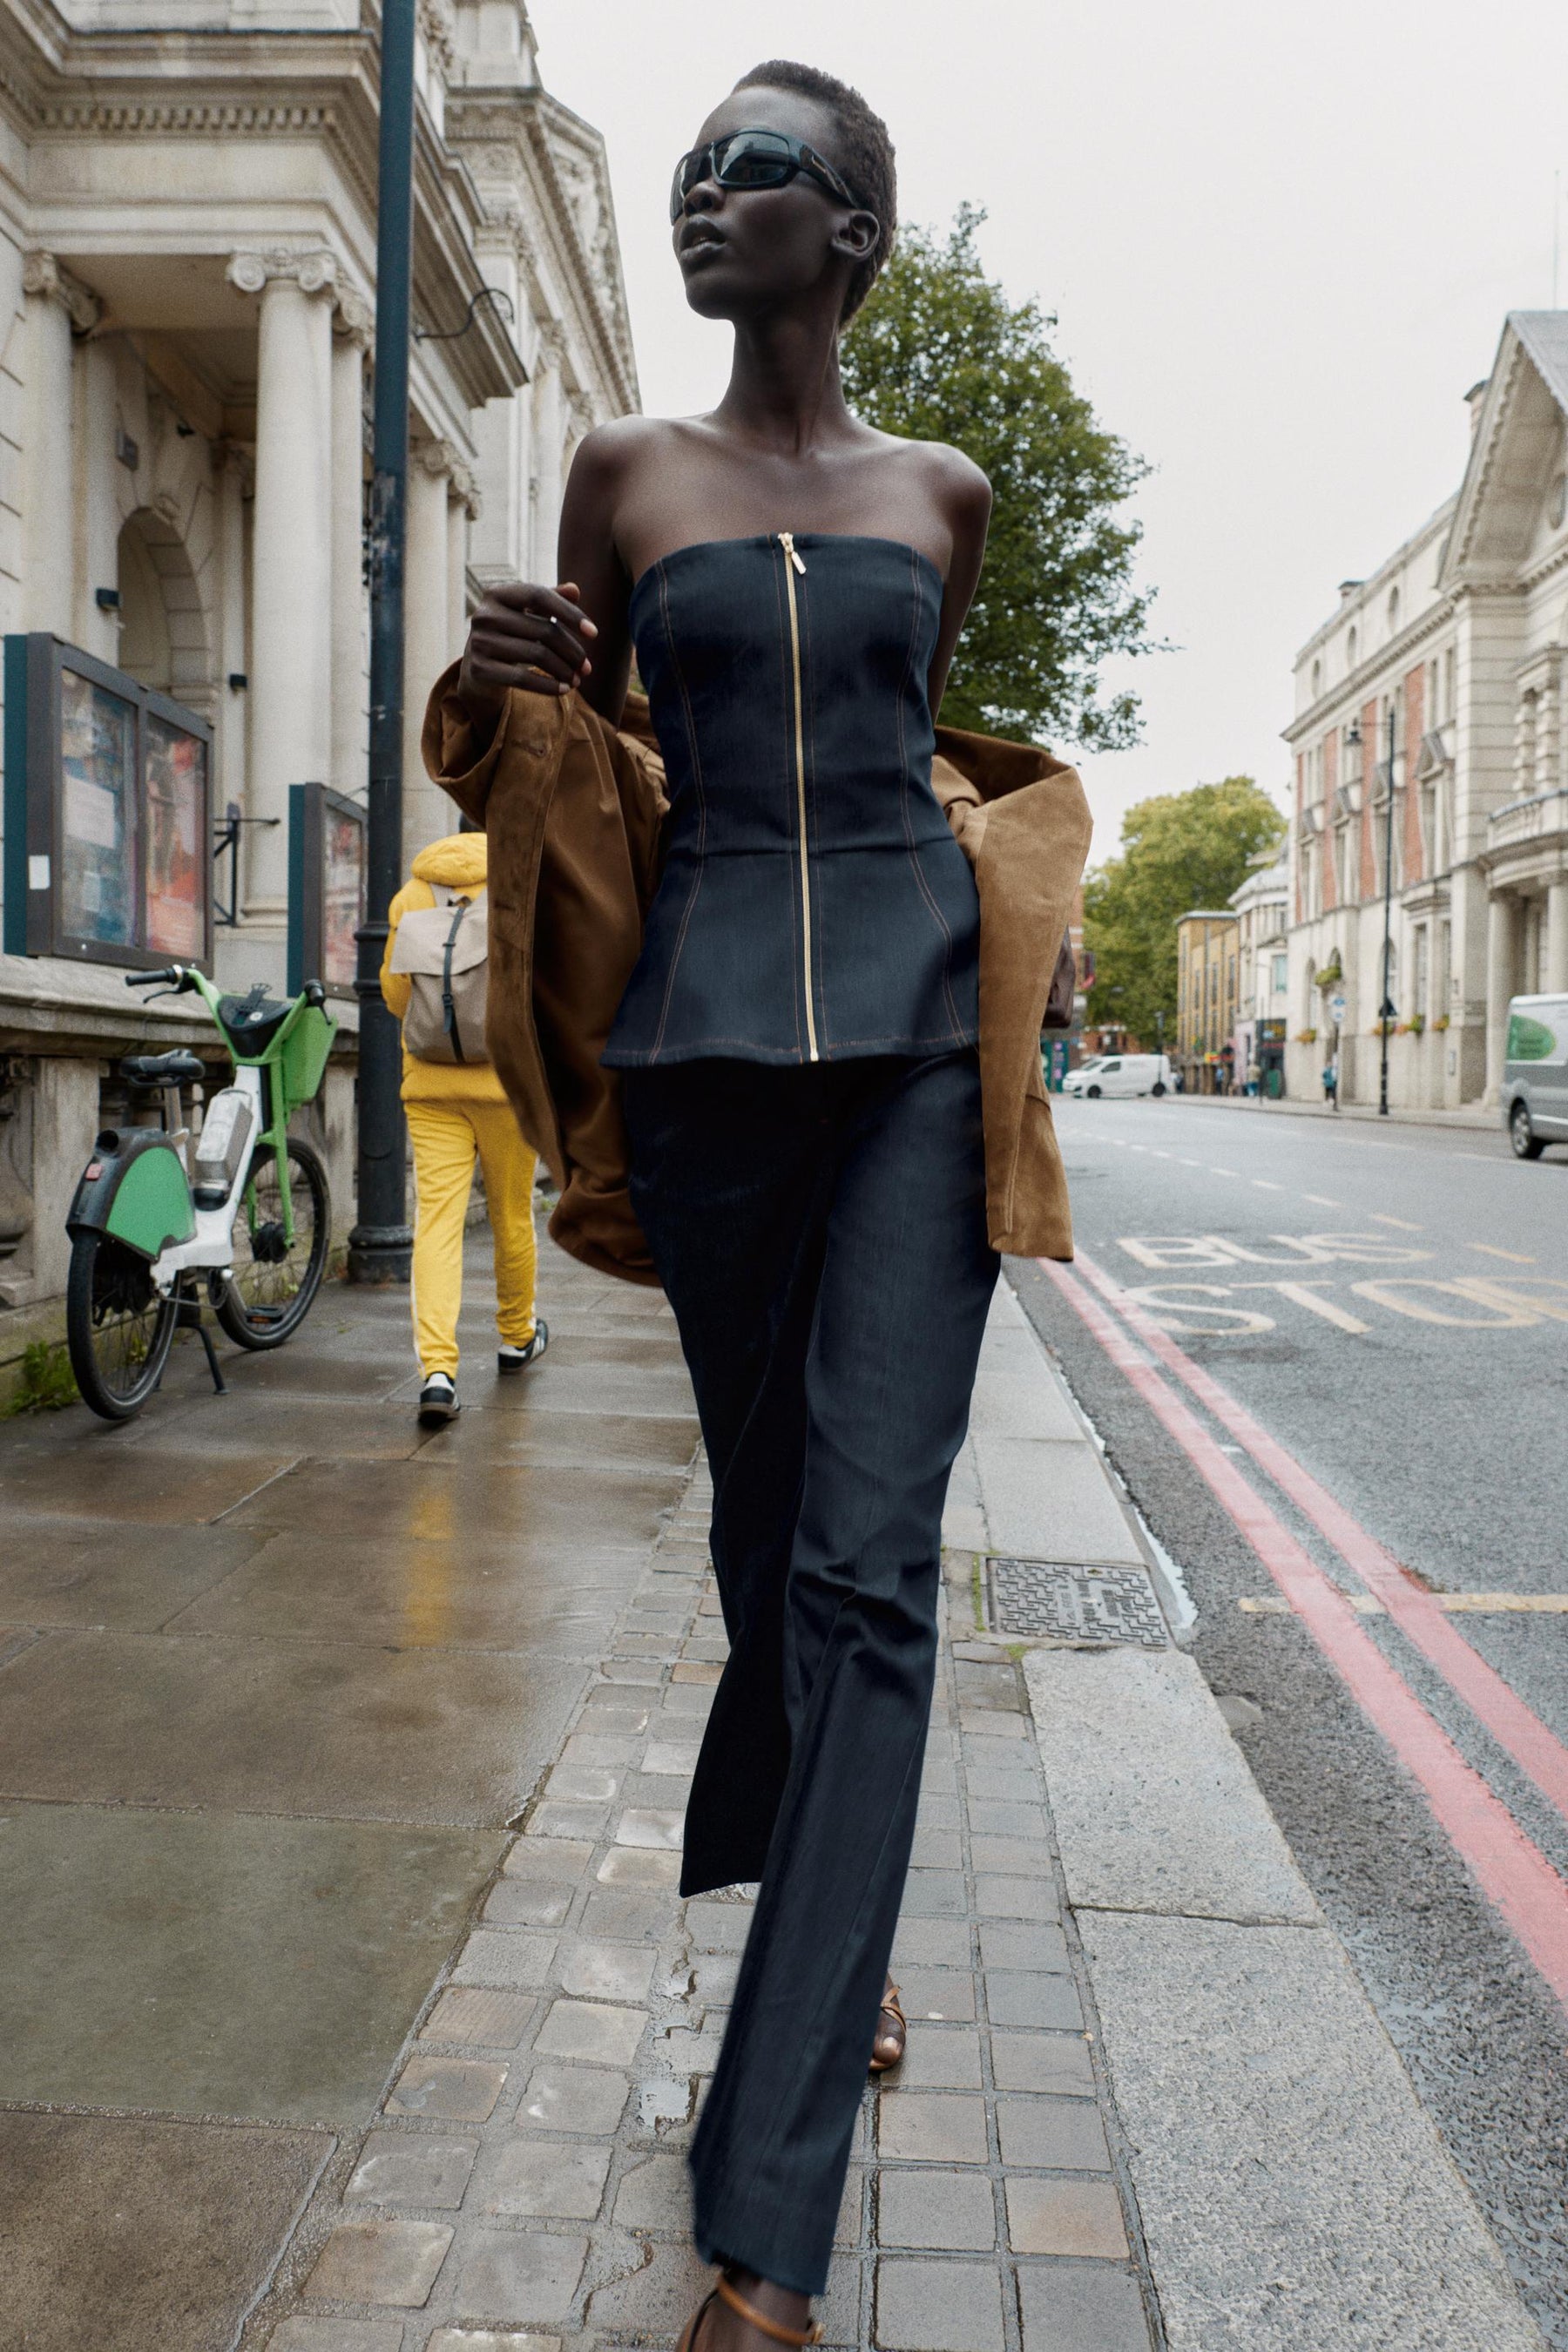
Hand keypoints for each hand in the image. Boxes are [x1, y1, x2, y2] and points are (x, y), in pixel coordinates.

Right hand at [458, 580, 598, 718]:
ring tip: (577, 679)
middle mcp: (484, 615)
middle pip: (543, 630)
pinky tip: (564, 690)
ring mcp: (479, 642)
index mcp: (497, 593)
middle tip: (586, 667)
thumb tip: (575, 590)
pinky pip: (522, 678)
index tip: (593, 633)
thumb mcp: (527, 615)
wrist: (476, 670)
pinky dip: (548, 686)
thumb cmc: (509, 636)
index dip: (569, 613)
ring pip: (536, 655)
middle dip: (571, 651)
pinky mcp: (479, 669)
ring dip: (564, 670)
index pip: (539, 596)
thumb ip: (550, 600)